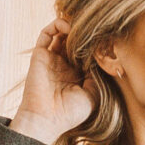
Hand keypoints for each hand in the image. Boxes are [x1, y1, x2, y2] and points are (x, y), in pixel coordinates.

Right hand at [11, 15, 93, 144]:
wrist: (46, 119)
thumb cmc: (70, 113)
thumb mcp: (93, 96)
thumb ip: (98, 76)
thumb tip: (102, 57)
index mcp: (76, 75)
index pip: (85, 52)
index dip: (94, 45)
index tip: (105, 38)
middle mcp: (63, 65)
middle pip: (74, 41)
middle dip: (83, 33)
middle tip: (94, 28)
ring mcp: (52, 59)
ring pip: (60, 34)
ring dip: (70, 26)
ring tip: (80, 25)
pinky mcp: (40, 55)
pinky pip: (46, 34)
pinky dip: (56, 26)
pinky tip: (67, 26)